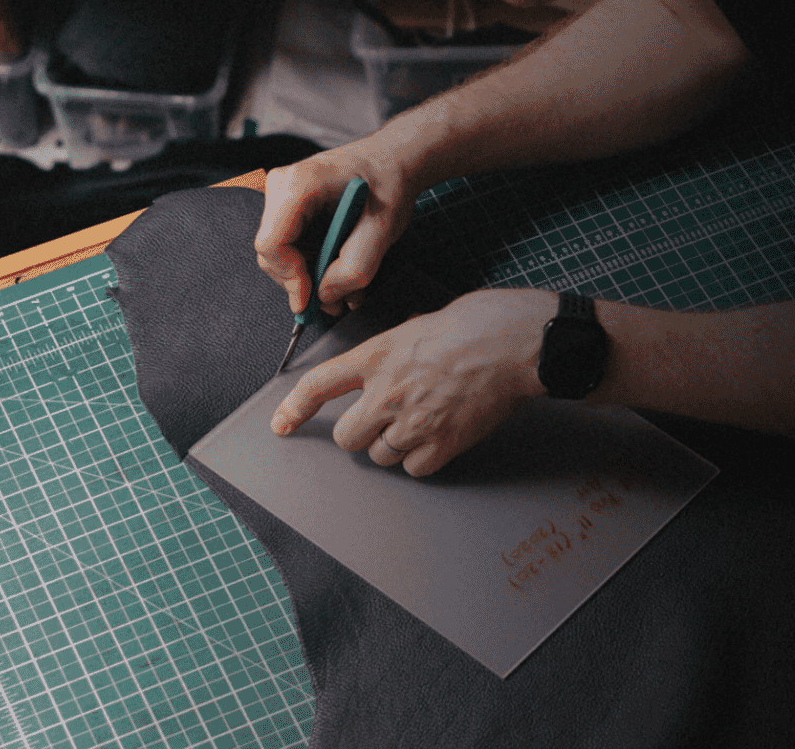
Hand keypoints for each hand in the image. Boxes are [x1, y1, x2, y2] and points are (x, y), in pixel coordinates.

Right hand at [255, 136, 420, 314]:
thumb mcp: (382, 229)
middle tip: (338, 300)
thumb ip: (355, 268)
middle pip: (272, 254)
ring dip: (311, 279)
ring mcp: (282, 197)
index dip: (289, 278)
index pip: (271, 244)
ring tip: (347, 287)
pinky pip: (290, 249)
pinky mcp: (288, 209)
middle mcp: (282, 186)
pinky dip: (313, 268)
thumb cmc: (388, 183)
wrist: (393, 160)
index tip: (313, 299)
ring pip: (280, 256)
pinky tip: (339, 271)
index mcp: (299, 184)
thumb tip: (325, 295)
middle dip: (302, 283)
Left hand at [270, 290, 554, 474]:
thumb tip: (385, 372)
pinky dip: (423, 458)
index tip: (282, 424)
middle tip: (385, 419)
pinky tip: (440, 434)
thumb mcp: (415, 326)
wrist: (511, 342)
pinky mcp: (440, 444)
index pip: (318, 385)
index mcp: (376, 356)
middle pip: (347, 438)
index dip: (294, 408)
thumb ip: (390, 354)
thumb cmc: (472, 324)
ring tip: (422, 420)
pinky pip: (414, 469)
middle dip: (361, 432)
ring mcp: (412, 422)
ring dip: (394, 445)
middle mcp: (386, 392)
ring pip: (380, 456)